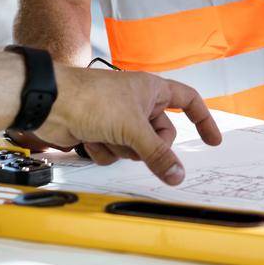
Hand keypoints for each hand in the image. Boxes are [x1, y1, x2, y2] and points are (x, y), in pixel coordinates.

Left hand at [21, 67, 221, 184]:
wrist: (51, 102)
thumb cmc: (92, 98)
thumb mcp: (133, 129)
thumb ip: (158, 155)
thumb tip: (178, 175)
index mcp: (151, 89)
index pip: (187, 101)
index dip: (202, 120)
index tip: (212, 141)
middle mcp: (137, 102)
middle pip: (159, 134)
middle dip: (147, 146)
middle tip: (135, 142)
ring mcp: (117, 117)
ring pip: (134, 148)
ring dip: (121, 148)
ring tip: (105, 134)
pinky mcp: (100, 131)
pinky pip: (114, 152)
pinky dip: (102, 150)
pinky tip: (88, 138)